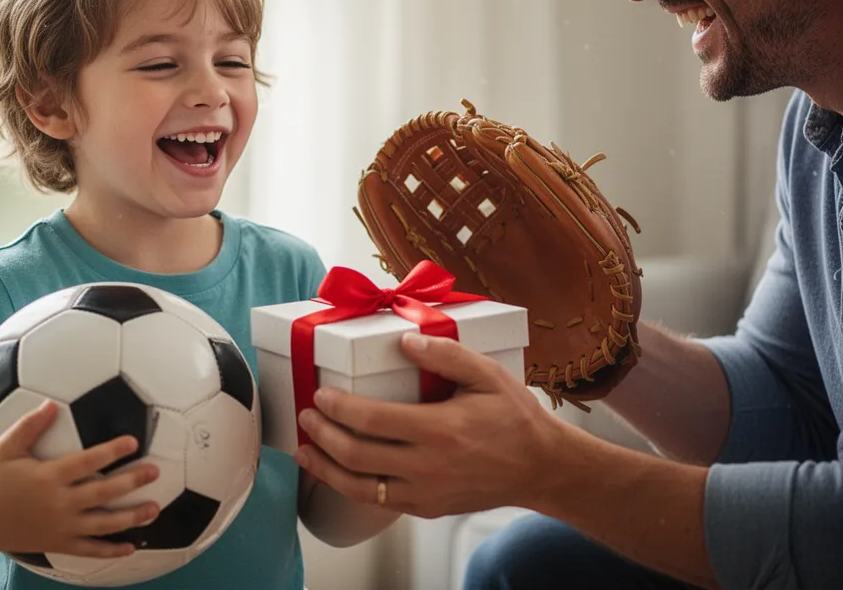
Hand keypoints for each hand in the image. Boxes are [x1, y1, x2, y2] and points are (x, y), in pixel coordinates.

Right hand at [0, 400, 160, 558]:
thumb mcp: (6, 448)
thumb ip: (30, 426)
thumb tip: (51, 404)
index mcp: (47, 477)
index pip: (86, 462)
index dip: (111, 452)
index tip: (133, 442)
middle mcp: (57, 503)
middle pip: (102, 492)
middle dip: (131, 482)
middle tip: (155, 471)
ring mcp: (59, 527)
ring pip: (102, 524)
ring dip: (131, 517)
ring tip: (155, 509)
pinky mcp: (57, 544)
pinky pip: (89, 550)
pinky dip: (111, 550)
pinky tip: (132, 546)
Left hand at [294, 332, 565, 517]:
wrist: (542, 467)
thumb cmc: (515, 417)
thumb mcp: (487, 374)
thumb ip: (446, 355)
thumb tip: (405, 340)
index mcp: (440, 429)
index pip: (372, 420)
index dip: (339, 408)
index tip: (320, 394)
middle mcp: (428, 466)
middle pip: (357, 456)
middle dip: (323, 435)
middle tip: (306, 416)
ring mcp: (426, 492)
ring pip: (361, 487)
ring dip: (326, 468)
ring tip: (305, 450)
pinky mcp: (427, 508)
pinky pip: (379, 502)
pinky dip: (351, 487)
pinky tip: (337, 472)